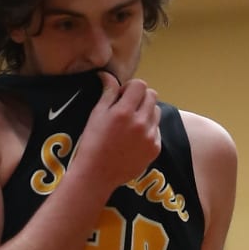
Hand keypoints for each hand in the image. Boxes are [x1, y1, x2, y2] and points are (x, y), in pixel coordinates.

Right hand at [74, 71, 161, 188]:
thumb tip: (108, 75)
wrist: (97, 174)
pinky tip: (133, 139)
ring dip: (146, 112)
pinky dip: (148, 130)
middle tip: (127, 108)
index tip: (122, 96)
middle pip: (152, 96)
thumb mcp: (96, 115)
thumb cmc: (92, 143)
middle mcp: (140, 123)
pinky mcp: (155, 149)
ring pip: (156, 112)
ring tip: (131, 124)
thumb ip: (108, 93)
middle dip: (140, 97)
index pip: (141, 85)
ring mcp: (150, 137)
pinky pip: (157, 130)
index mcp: (124, 112)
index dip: (131, 87)